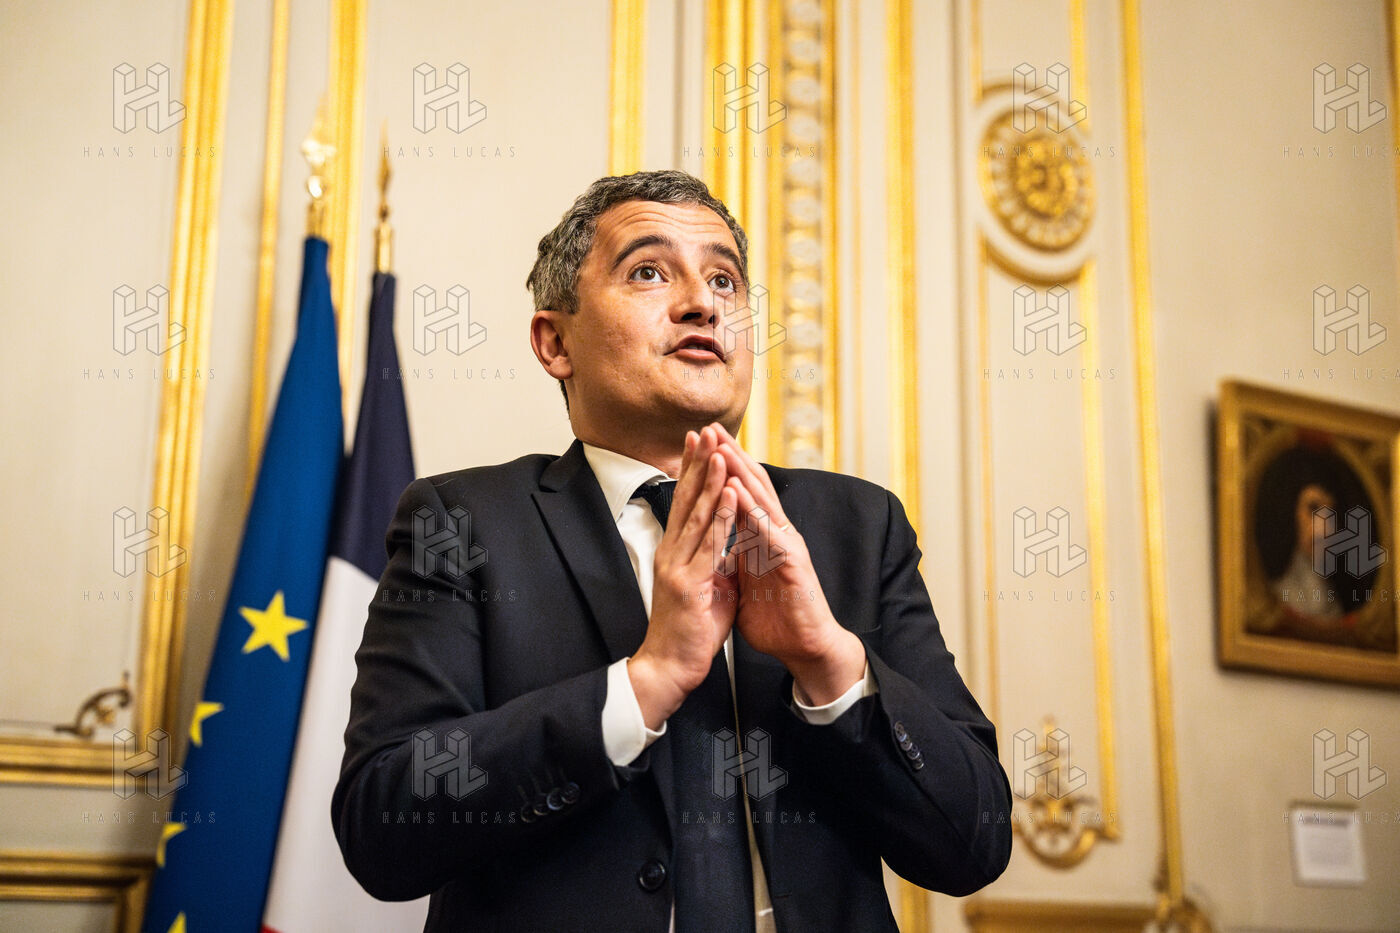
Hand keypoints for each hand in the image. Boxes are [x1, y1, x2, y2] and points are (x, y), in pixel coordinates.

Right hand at [628, 426, 740, 728]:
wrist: (669, 668)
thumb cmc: (689, 632)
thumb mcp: (706, 588)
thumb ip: (714, 563)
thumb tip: (728, 546)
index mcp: (675, 553)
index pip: (684, 504)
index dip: (691, 473)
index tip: (699, 444)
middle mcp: (672, 553)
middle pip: (685, 500)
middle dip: (695, 464)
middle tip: (702, 430)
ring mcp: (679, 567)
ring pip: (698, 515)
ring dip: (710, 481)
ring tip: (720, 451)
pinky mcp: (691, 584)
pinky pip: (710, 543)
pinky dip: (723, 515)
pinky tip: (731, 493)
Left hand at [710, 424, 865, 705]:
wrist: (805, 647)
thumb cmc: (777, 617)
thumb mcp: (746, 581)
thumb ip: (734, 560)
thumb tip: (716, 549)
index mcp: (762, 537)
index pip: (740, 494)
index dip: (722, 469)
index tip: (701, 445)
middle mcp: (776, 533)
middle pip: (753, 486)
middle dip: (732, 456)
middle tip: (710, 428)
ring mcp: (787, 545)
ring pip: (762, 501)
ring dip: (742, 473)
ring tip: (722, 447)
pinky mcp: (793, 562)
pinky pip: (770, 531)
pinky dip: (754, 509)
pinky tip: (739, 492)